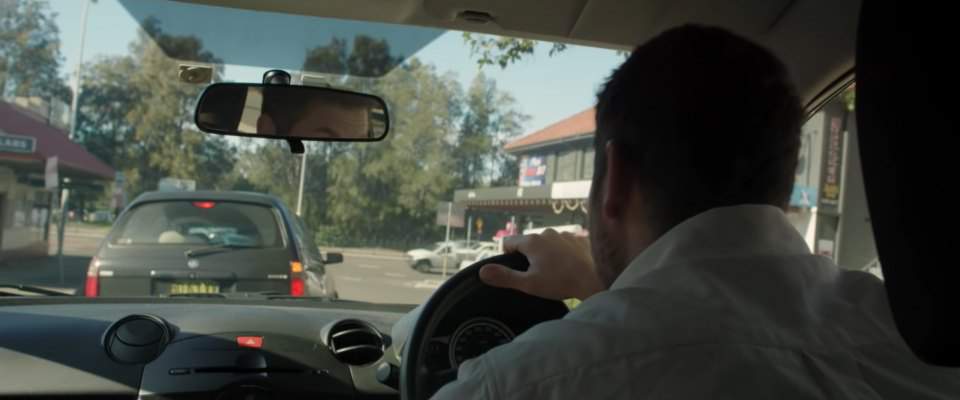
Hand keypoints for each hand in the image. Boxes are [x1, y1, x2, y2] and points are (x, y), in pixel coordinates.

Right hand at [479, 229, 603, 300]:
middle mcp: (547, 232)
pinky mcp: (580, 239)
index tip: (517, 272)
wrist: (596, 279)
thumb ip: (504, 277)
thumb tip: (481, 272)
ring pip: (547, 243)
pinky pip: (564, 245)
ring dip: (547, 254)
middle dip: (529, 257)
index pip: (508, 243)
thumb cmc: (560, 282)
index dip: (508, 257)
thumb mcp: (528, 284)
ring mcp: (565, 234)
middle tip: (537, 276)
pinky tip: (570, 267)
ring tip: (556, 273)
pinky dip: (564, 254)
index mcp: (532, 241)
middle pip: (529, 243)